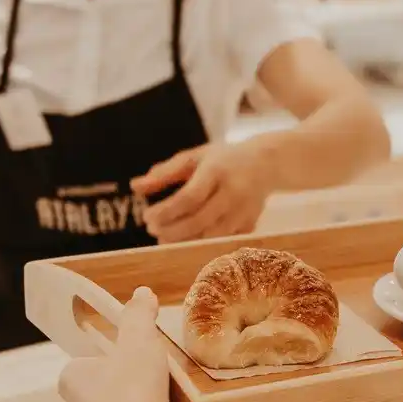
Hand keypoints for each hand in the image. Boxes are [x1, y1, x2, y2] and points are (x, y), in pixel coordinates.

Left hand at [58, 287, 189, 401]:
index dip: (105, 353)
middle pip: (107, 384)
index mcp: (73, 380)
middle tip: (155, 361)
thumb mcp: (138, 339)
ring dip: (148, 397)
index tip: (129, 347)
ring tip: (172, 381)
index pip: (84, 361)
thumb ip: (139, 315)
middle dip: (130, 376)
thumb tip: (142, 292)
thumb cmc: (131, 389)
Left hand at [132, 138, 277, 242]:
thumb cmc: (224, 159)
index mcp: (217, 170)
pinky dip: (201, 244)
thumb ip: (164, 173)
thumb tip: (135, 187)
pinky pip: (222, 241)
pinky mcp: (250, 224)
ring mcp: (244, 211)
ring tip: (165, 237)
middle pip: (198, 221)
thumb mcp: (195, 157)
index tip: (147, 217)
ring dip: (183, 241)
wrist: (268, 163)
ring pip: (210, 236)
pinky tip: (187, 239)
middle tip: (153, 230)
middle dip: (171, 230)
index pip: (189, 197)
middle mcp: (233, 192)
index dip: (166, 212)